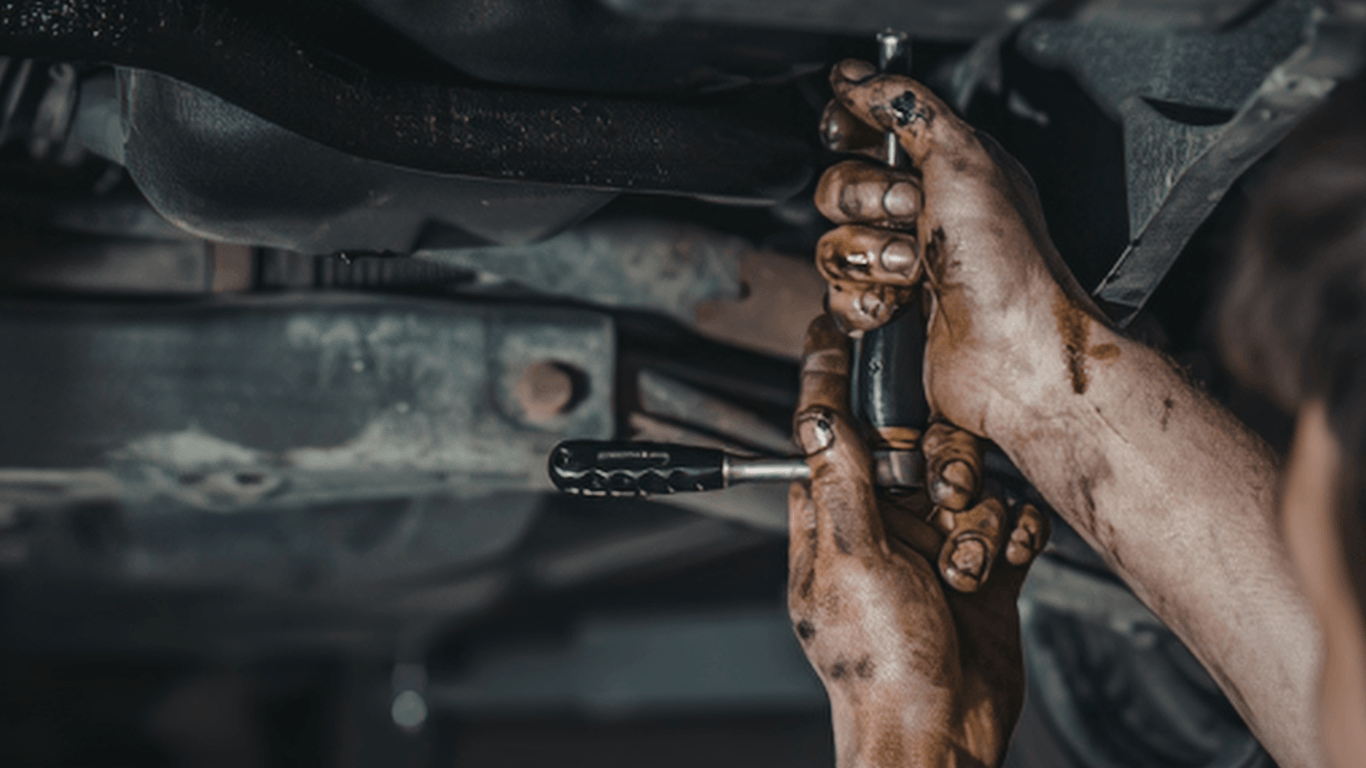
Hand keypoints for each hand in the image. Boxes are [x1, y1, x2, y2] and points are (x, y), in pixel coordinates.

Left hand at [789, 315, 1047, 767]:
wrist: (943, 732)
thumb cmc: (880, 665)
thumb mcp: (851, 562)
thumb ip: (840, 484)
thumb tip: (815, 418)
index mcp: (831, 523)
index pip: (824, 436)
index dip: (827, 383)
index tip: (830, 332)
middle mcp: (881, 529)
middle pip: (913, 451)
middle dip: (940, 470)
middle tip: (944, 500)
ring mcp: (934, 548)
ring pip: (970, 483)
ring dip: (979, 518)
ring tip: (968, 565)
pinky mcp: (982, 568)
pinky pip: (1008, 522)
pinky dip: (1012, 537)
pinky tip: (1002, 565)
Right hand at [814, 60, 1101, 439]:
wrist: (1015, 353)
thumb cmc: (1008, 264)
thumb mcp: (964, 157)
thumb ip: (906, 107)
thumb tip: (857, 76)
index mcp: (945, 169)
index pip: (869, 132)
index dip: (850, 132)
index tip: (846, 133)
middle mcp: (922, 216)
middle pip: (836, 189)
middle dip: (866, 203)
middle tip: (910, 215)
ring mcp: (901, 267)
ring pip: (831, 245)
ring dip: (869, 258)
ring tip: (914, 272)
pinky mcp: (884, 313)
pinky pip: (835, 296)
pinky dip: (862, 302)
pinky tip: (897, 307)